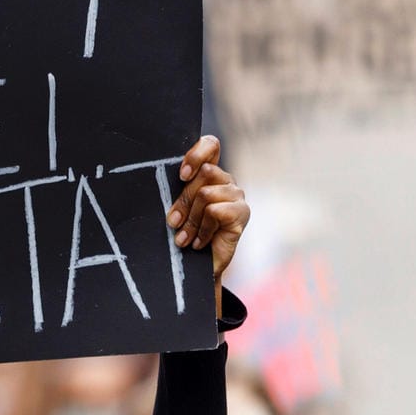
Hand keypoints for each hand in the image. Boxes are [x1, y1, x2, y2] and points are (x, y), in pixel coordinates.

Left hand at [164, 136, 247, 317]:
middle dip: (184, 201)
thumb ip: (179, 190)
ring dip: (191, 220)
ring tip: (185, 238)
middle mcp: (226, 180)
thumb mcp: (177, 209)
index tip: (181, 175)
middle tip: (173, 223)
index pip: (211, 145)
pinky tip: (200, 242)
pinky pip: (215, 211)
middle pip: (204, 173)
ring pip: (206, 194)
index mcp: (209, 173)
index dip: (197, 154)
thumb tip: (175, 177)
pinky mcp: (242, 213)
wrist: (196, 269)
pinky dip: (203, 229)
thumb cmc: (184, 235)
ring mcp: (237, 196)